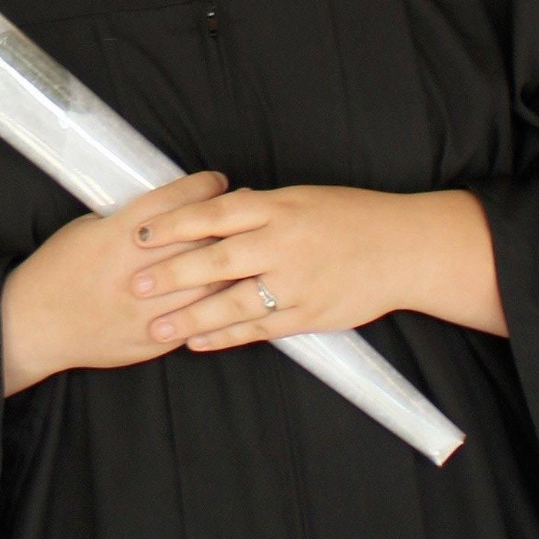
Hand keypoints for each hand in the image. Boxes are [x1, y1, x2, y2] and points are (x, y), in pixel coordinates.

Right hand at [0, 171, 230, 394]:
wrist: (33, 325)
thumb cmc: (56, 270)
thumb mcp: (85, 230)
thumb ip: (126, 222)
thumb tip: (169, 210)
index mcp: (115, 237)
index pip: (171, 205)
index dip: (201, 188)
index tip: (219, 181)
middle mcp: (134, 272)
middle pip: (197, 241)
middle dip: (226, 222)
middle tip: (248, 210)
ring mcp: (144, 310)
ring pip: (206, 284)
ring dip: (232, 265)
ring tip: (247, 249)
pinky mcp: (150, 340)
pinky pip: (195, 321)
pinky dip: (216, 305)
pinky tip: (231, 292)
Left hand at [123, 182, 507, 350]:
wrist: (403, 249)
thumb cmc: (349, 216)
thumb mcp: (300, 198)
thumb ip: (256, 208)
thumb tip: (210, 207)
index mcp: (278, 207)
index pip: (214, 214)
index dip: (174, 224)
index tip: (138, 233)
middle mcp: (283, 244)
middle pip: (216, 260)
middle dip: (171, 274)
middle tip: (134, 283)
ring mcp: (296, 283)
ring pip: (232, 302)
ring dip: (190, 316)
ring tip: (155, 327)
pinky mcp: (307, 315)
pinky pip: (257, 329)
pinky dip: (224, 336)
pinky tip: (196, 341)